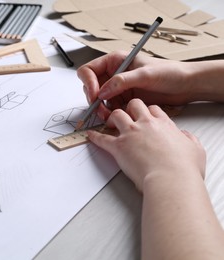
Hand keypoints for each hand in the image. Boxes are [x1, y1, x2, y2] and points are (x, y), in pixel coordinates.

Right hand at [77, 51, 193, 119]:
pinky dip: (110, 114)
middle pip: (91, 87)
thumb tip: (102, 92)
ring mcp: (118, 87)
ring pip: (99, 100)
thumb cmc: (170, 72)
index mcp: (116, 61)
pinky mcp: (124, 99)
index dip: (89, 83)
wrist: (186, 85)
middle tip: (100, 110)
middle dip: (93, 99)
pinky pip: (109, 108)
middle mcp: (114, 73)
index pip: (90, 70)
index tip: (95, 95)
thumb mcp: (145, 74)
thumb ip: (122, 81)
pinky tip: (117, 117)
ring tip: (109, 116)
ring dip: (101, 109)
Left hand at [87, 99, 205, 192]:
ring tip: (109, 122)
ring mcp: (130, 134)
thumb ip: (189, 140)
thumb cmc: (183, 168)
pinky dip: (95, 136)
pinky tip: (90, 134)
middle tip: (126, 114)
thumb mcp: (195, 149)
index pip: (153, 109)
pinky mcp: (118, 147)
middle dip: (129, 108)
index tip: (145, 115)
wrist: (171, 179)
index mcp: (163, 125)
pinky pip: (102, 138)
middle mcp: (146, 125)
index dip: (148, 111)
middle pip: (134, 105)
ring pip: (116, 115)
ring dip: (111, 118)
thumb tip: (185, 136)